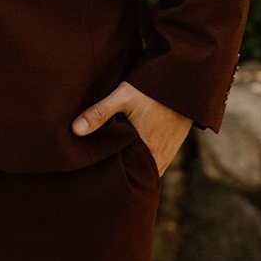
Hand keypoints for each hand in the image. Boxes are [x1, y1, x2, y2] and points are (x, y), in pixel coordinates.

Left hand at [72, 81, 190, 175]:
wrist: (185, 78)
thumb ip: (99, 113)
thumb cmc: (152, 89)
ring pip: (149, 168)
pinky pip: (157, 159)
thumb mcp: (123, 97)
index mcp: (148, 151)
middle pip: (139, 175)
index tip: (99, 182)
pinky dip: (145, 159)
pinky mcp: (174, 143)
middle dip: (124, 177)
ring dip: (135, 168)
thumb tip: (75, 130)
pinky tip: (132, 154)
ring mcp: (169, 151)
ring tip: (116, 169)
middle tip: (103, 179)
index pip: (130, 178)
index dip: (115, 181)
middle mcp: (161, 155)